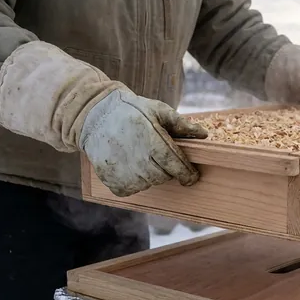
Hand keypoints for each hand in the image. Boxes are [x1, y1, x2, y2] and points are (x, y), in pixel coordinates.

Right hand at [79, 89, 207, 196]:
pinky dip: (134, 181)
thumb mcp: (157, 110)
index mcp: (151, 140)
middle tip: (158, 156)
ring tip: (140, 156)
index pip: (176, 165)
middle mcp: (137, 160)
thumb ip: (181, 124)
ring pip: (148, 183)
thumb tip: (203, 134)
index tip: (192, 176)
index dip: (187, 173)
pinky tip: (128, 164)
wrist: (95, 116)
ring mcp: (123, 173)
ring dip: (150, 174)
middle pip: (164, 177)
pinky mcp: (113, 182)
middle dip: (167, 169)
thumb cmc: (131, 111)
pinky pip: (131, 189)